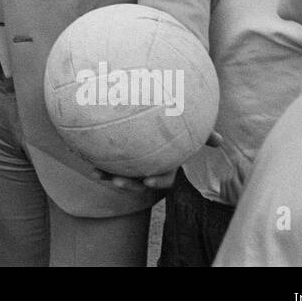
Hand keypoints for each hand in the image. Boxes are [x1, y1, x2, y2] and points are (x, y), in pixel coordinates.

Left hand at [89, 131, 223, 193]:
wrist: (149, 116)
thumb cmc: (177, 124)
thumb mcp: (192, 129)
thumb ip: (204, 135)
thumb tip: (220, 142)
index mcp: (166, 164)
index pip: (164, 178)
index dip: (156, 181)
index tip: (147, 181)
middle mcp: (148, 167)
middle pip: (138, 183)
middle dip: (128, 184)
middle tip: (117, 181)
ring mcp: (133, 164)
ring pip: (120, 174)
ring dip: (108, 175)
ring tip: (96, 172)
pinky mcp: (118, 157)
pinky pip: (106, 160)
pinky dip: (95, 158)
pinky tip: (81, 152)